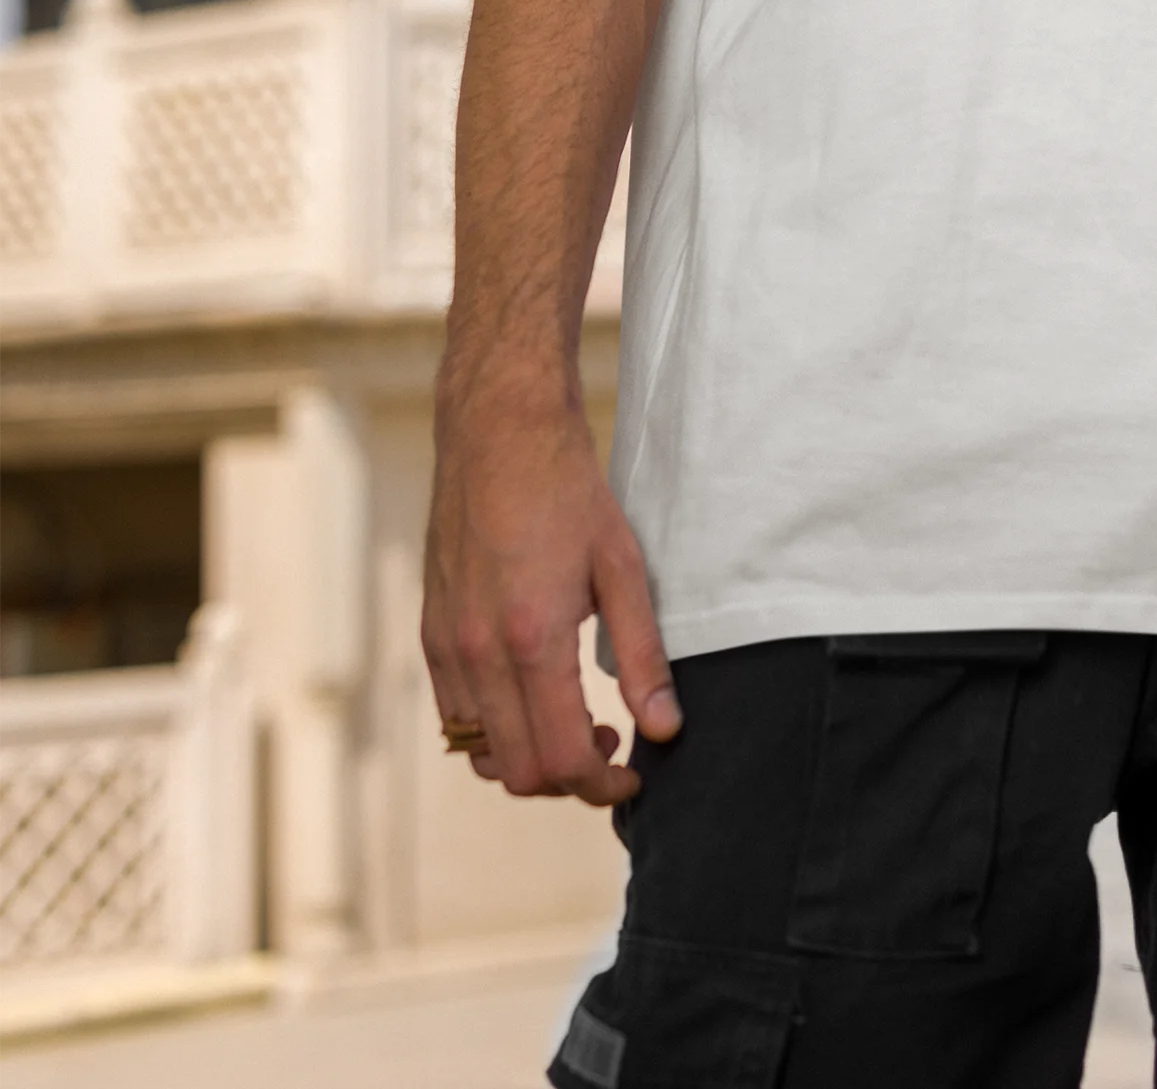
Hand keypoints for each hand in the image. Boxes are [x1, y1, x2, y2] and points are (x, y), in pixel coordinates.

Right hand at [423, 376, 680, 803]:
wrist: (498, 430)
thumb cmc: (567, 491)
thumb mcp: (622, 566)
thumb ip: (643, 655)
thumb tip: (666, 728)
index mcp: (531, 638)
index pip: (561, 759)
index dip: (603, 785)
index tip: (635, 772)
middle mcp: (477, 652)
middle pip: (519, 771)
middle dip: (570, 779)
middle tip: (612, 745)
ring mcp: (445, 644)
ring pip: (479, 751)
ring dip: (528, 758)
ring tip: (574, 720)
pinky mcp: (430, 631)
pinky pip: (454, 714)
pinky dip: (493, 729)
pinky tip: (531, 693)